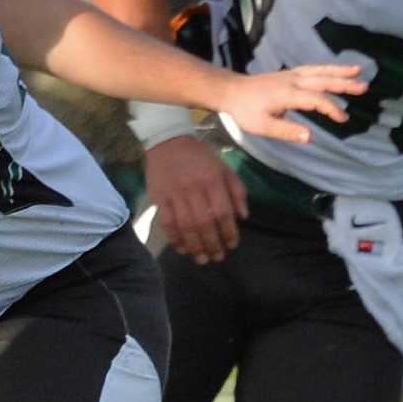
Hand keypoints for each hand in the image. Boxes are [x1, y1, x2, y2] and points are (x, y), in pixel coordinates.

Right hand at [145, 136, 245, 264]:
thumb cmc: (200, 157)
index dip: (229, 232)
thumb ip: (237, 191)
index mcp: (212, 180)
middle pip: (204, 223)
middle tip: (218, 258)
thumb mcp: (224, 168)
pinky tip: (182, 249)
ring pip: (185, 226)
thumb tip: (243, 216)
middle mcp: (194, 188)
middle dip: (212, 244)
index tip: (232, 245)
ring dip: (194, 246)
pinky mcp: (159, 198)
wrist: (168, 142)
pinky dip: (174, 238)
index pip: (223, 212)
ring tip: (202, 259)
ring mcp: (175, 194)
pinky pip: (167, 222)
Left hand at [217, 62, 363, 143]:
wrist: (231, 91)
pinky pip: (312, 68)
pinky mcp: (289, 73)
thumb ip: (286, 131)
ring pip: (319, 71)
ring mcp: (291, 75)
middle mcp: (292, 81)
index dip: (331, 108)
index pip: (315, 100)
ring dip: (339, 71)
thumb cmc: (245, 111)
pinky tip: (337, 70)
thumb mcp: (262, 126)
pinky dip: (327, 68)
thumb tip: (310, 137)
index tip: (343, 119)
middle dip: (343, 84)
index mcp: (287, 94)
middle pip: (322, 80)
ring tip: (358, 70)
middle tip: (364, 87)